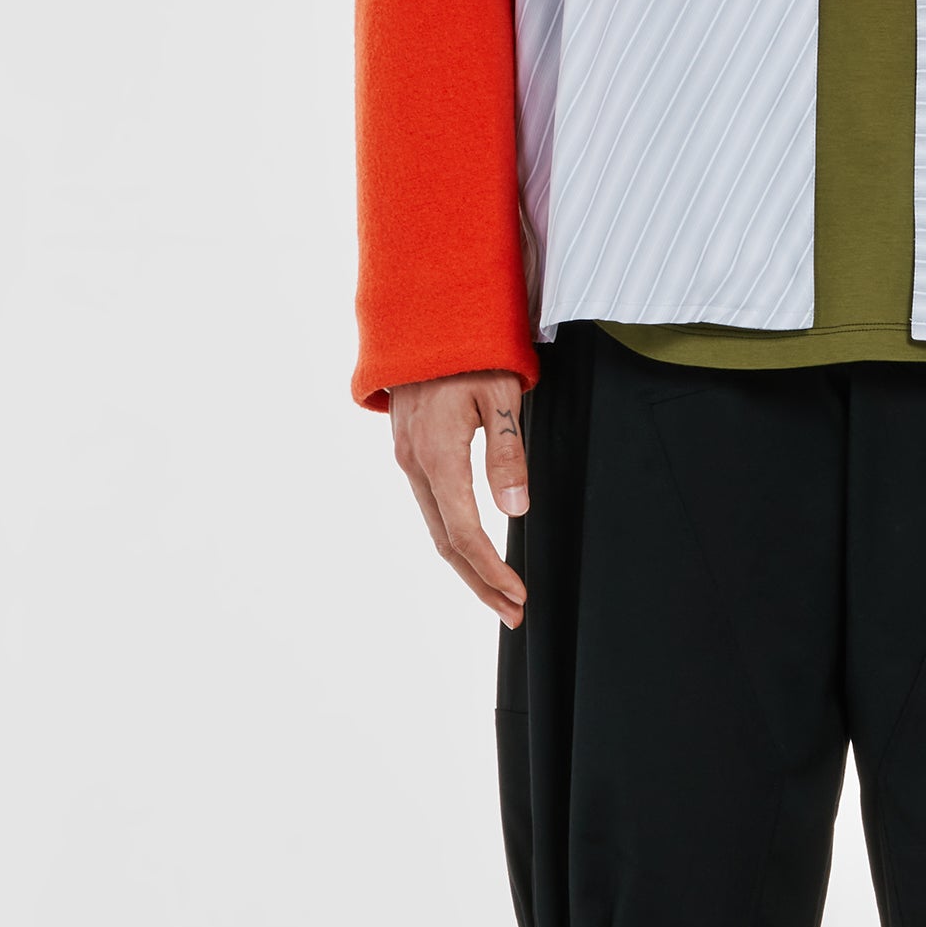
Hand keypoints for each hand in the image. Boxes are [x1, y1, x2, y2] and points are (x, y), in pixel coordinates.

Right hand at [389, 370, 530, 626]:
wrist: (424, 314)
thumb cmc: (470, 349)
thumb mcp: (501, 393)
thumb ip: (507, 452)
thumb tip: (515, 510)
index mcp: (438, 455)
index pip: (464, 533)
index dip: (491, 569)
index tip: (518, 594)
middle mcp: (415, 464)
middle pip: (445, 544)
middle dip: (480, 582)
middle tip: (513, 612)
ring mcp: (407, 458)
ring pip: (435, 527)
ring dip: (467, 563)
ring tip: (499, 590)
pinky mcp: (410, 450)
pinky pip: (431, 505)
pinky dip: (453, 535)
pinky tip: (474, 547)